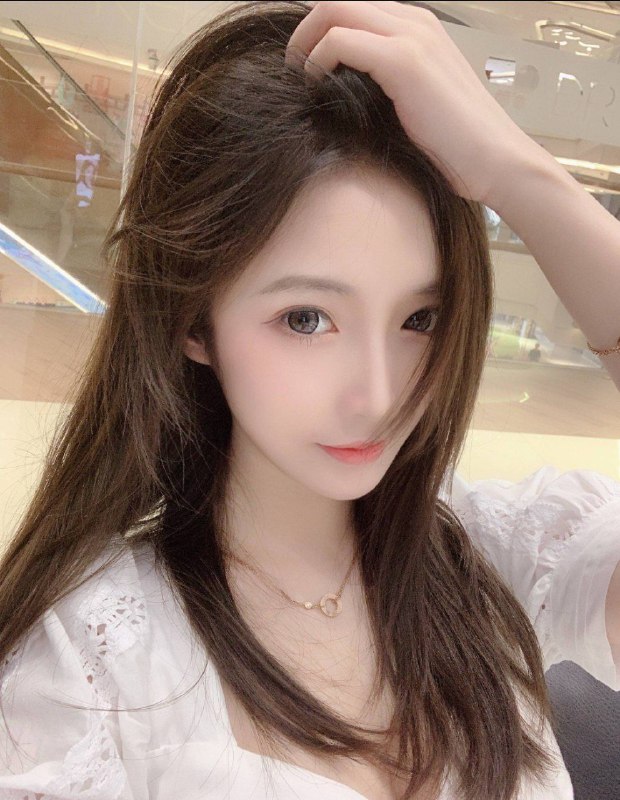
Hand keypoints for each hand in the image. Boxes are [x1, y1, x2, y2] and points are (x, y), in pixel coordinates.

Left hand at [285, 1, 542, 207]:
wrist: (495, 161)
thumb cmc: (457, 146)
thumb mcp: (415, 105)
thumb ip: (385, 87)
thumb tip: (343, 93)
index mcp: (418, 29)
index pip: (354, 9)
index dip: (321, 31)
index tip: (306, 67)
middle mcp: (415, 22)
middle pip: (338, 1)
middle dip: (306, 31)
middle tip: (293, 69)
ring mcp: (411, 37)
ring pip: (335, 10)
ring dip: (306, 42)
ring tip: (300, 78)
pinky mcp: (405, 61)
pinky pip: (340, 41)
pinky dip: (317, 60)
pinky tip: (315, 87)